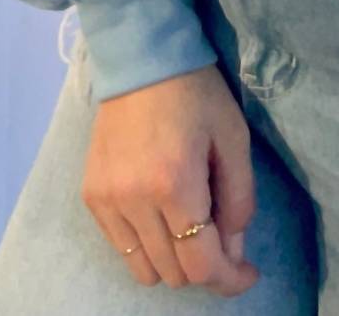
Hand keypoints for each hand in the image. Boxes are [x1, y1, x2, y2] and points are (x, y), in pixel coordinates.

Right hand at [81, 62, 260, 295]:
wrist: (140, 58)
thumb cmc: (196, 91)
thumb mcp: (233, 137)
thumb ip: (239, 198)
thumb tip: (233, 249)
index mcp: (175, 185)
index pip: (201, 265)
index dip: (229, 280)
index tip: (247, 273)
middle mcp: (134, 201)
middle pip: (174, 272)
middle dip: (206, 265)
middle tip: (223, 236)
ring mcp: (107, 201)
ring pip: (144, 269)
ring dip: (174, 261)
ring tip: (191, 226)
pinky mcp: (91, 196)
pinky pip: (121, 248)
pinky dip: (146, 247)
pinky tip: (162, 217)